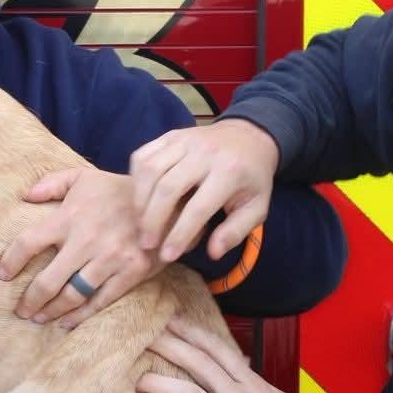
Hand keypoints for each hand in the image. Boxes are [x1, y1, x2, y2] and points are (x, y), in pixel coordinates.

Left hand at [0, 167, 166, 327]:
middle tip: (20, 311)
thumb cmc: (120, 190)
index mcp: (69, 217)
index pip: (28, 243)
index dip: (11, 262)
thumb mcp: (85, 177)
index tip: (1, 275)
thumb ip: (53, 183)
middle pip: (48, 281)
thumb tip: (25, 196)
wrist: (168, 200)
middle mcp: (86, 241)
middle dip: (30, 300)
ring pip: (72, 296)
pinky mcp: (130, 273)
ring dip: (52, 312)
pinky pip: (100, 301)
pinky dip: (81, 316)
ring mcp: (109, 260)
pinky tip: (67, 323)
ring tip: (40, 319)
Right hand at [130, 118, 279, 263]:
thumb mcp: (257, 208)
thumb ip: (236, 231)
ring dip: (140, 201)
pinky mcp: (170, 135)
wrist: (249, 137)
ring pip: (151, 170)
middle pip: (167, 188)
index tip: (166, 256)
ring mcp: (184, 140)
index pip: (198, 208)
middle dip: (152, 220)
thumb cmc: (251, 179)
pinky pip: (143, 155)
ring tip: (140, 225)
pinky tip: (139, 198)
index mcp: (229, 172)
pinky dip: (136, 178)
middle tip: (146, 244)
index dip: (179, 234)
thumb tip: (213, 253)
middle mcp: (204, 153)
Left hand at [136, 317, 322, 392]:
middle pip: (199, 364)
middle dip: (170, 347)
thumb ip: (254, 385)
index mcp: (252, 384)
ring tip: (140, 380)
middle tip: (144, 336)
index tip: (171, 320)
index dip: (192, 333)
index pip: (218, 350)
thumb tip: (240, 368)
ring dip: (163, 385)